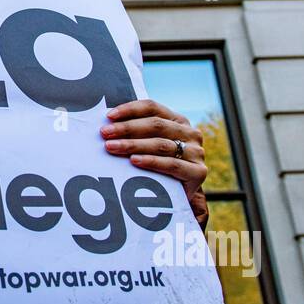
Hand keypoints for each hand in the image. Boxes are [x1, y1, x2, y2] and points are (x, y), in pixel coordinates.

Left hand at [100, 98, 207, 228]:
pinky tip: (133, 161)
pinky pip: (171, 164)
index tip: (108, 116)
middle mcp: (190, 133)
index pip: (152, 108)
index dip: (130, 109)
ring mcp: (196, 152)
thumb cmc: (159, 165)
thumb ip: (137, 131)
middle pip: (155, 125)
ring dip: (133, 145)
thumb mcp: (150, 144)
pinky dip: (151, 162)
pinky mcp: (198, 172)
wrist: (181, 195)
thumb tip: (107, 122)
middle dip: (127, 128)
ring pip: (161, 144)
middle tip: (105, 133)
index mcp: (178, 120)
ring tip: (111, 147)